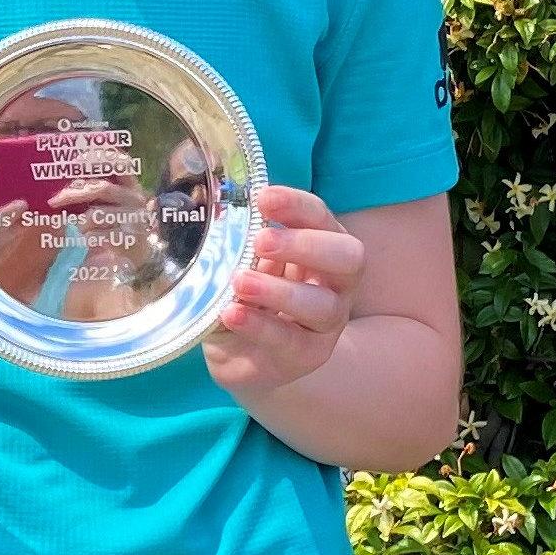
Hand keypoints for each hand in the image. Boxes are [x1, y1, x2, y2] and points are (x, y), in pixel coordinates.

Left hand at [203, 183, 363, 396]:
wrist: (241, 354)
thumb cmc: (245, 294)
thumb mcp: (240, 261)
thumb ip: (236, 240)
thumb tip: (206, 208)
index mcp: (321, 246)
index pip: (321, 217)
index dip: (297, 205)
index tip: (262, 198)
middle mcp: (336, 282)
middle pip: (349, 257)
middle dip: (305, 245)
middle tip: (261, 242)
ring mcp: (327, 323)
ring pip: (324, 306)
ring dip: (280, 291)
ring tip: (240, 282)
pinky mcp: (308, 355)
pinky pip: (291, 341)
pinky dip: (260, 326)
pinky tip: (231, 314)